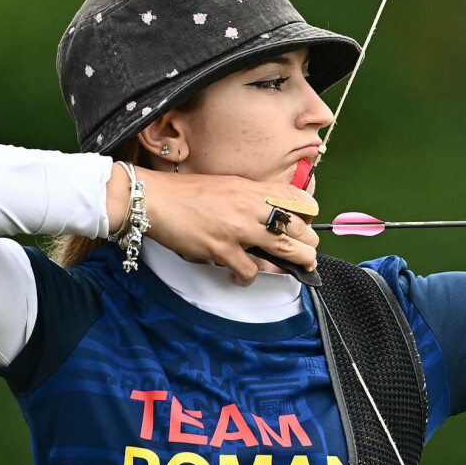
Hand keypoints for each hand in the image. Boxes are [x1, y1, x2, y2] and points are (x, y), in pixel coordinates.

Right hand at [130, 166, 319, 284]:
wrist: (155, 199)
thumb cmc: (186, 193)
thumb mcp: (226, 186)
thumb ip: (249, 197)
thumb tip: (266, 212)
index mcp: (251, 189)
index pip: (296, 199)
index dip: (309, 214)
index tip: (309, 225)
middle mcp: (249, 207)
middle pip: (297, 228)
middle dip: (309, 244)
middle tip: (310, 254)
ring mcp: (237, 229)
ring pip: (283, 250)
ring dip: (295, 263)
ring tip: (298, 269)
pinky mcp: (222, 250)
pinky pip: (250, 271)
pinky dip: (249, 278)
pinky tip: (243, 277)